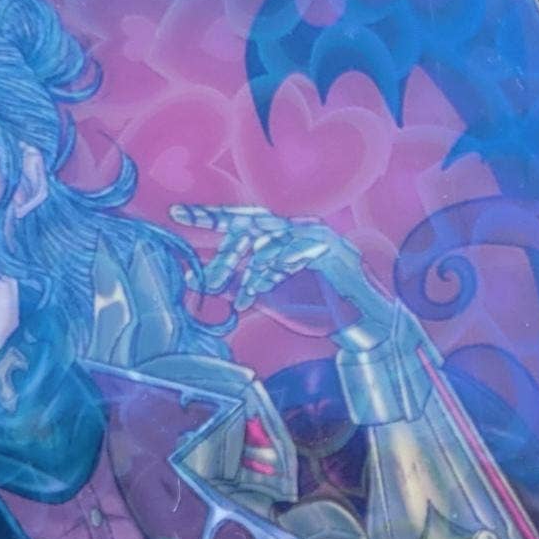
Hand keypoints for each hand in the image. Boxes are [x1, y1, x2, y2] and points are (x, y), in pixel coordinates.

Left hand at [174, 201, 396, 326]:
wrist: (361, 325)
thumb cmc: (316, 308)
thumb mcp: (268, 297)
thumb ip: (239, 285)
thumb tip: (200, 278)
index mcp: (282, 235)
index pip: (241, 219)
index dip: (209, 215)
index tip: (177, 213)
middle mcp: (298, 228)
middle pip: (251, 223)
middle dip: (223, 241)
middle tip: (204, 262)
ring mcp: (316, 236)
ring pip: (270, 240)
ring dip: (251, 272)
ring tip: (244, 299)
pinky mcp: (332, 250)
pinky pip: (294, 253)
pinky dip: (276, 271)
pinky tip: (265, 288)